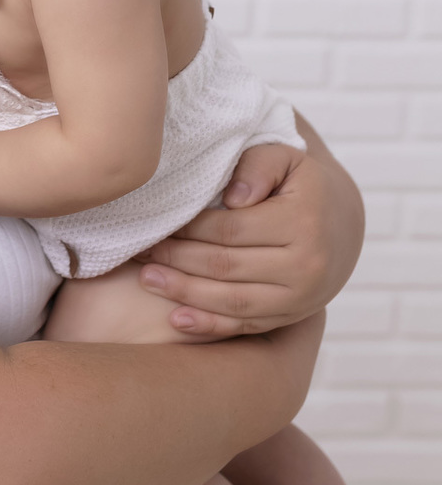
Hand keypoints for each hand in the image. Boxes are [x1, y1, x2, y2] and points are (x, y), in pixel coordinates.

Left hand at [136, 124, 364, 339]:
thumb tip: (232, 198)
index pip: (230, 230)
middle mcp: (306, 266)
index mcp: (302, 223)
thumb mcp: (286, 158)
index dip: (188, 230)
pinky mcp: (293, 316)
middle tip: (139, 252)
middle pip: (226, 267)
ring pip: (233, 301)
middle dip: (177, 260)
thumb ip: (256, 167)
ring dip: (185, 294)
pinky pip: (247, 326)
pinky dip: (211, 327)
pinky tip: (177, 320)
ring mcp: (301, 298)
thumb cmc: (302, 183)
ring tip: (148, 280)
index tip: (156, 224)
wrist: (344, 221)